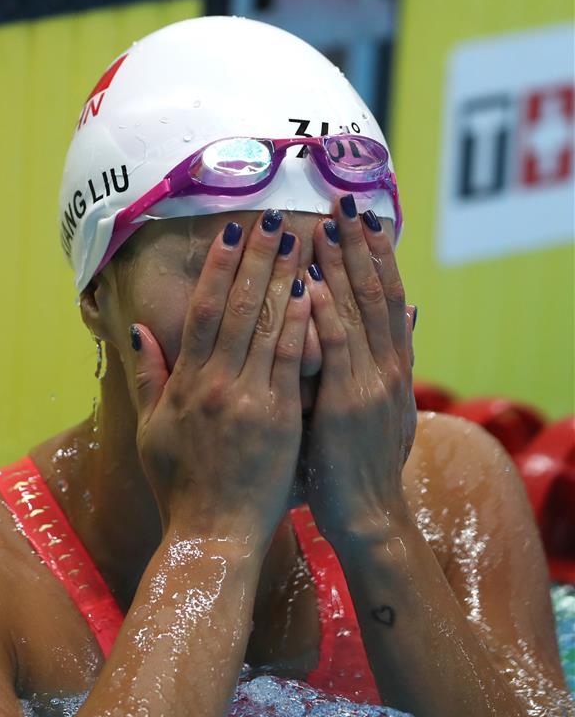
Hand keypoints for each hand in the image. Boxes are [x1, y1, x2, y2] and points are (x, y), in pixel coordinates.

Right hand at [131, 212, 310, 549]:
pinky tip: (313, 291)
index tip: (233, 231)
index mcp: (185, 382)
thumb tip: (138, 329)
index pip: (203, 310)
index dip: (219, 267)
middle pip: (237, 306)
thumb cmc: (179, 484)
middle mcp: (214, 382)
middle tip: (274, 216)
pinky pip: (289, 361)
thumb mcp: (151, 429)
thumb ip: (148, 376)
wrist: (210, 533)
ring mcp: (247, 398)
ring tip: (300, 239)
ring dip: (282, 277)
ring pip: (265, 325)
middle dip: (257, 257)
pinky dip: (300, 323)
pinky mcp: (277, 418)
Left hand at [303, 196, 416, 543]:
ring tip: (326, 222)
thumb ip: (391, 359)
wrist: (369, 516)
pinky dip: (321, 311)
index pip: (387, 296)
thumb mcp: (386, 406)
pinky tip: (305, 280)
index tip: (363, 216)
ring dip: (340, 264)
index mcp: (392, 366)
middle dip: (360, 243)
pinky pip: (332, 347)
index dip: (376, 254)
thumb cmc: (363, 462)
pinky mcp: (345, 404)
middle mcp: (387, 366)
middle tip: (344, 199)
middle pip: (375, 291)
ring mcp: (369, 383)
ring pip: (355, 310)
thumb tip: (410, 311)